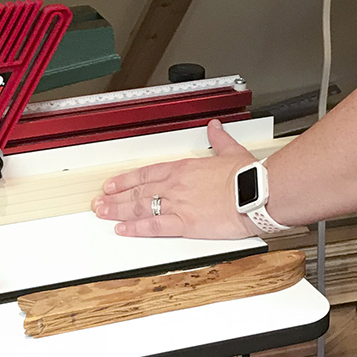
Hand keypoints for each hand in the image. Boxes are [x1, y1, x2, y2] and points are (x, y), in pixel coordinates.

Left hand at [92, 120, 256, 238]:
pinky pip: (155, 226)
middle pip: (139, 190)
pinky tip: (123, 229)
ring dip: (118, 210)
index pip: (147, 173)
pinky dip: (136, 228)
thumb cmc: (248, 176)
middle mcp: (177, 185)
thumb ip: (219, 140)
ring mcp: (179, 204)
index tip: (114, 183)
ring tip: (102, 212)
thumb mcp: (231, 152)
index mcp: (185, 168)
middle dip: (116, 196)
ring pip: (141, 206)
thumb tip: (215, 128)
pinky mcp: (186, 223)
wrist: (257, 192)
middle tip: (99, 201)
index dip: (127, 179)